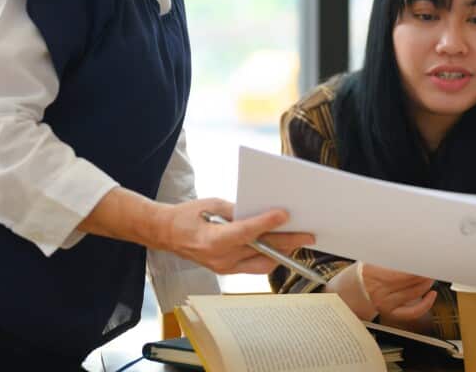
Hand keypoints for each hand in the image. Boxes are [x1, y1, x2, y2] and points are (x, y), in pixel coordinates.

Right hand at [155, 198, 314, 274]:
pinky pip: (254, 267)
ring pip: (262, 264)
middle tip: (309, 235)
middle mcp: (220, 258)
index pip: (246, 232)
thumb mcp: (213, 205)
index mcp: (213, 240)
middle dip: (287, 242)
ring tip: (300, 241)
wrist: (166, 234)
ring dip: (282, 252)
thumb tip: (262, 212)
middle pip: (260, 250)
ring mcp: (224, 267)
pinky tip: (282, 247)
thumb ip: (238, 210)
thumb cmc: (188, 215)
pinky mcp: (226, 270)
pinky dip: (269, 257)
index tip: (285, 215)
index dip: (267, 223)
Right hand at [345, 262, 436, 322]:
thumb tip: (412, 248)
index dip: (418, 266)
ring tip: (431, 274)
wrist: (354, 288)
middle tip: (433, 264)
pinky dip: (425, 304)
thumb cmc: (366, 270)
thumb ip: (391, 254)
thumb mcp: (373, 258)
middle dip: (424, 273)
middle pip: (410, 282)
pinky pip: (411, 312)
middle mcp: (379, 290)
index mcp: (373, 273)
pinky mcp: (390, 312)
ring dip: (426, 283)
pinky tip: (431, 295)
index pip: (402, 272)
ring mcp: (385, 303)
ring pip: (414, 293)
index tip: (427, 259)